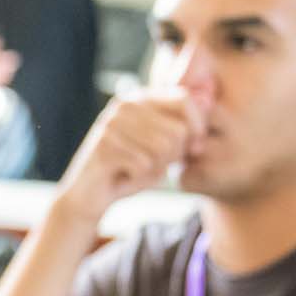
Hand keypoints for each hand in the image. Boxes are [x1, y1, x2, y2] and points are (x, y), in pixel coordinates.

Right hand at [55, 88, 203, 226]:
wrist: (88, 196)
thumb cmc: (130, 170)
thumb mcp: (163, 146)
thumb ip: (184, 125)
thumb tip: (208, 100)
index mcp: (139, 98)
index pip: (184, 99)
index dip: (197, 126)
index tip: (195, 148)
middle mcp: (124, 104)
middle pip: (177, 129)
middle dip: (174, 155)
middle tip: (155, 165)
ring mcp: (111, 124)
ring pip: (163, 148)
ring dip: (156, 168)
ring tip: (138, 170)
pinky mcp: (103, 146)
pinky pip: (144, 164)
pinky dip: (139, 178)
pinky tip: (123, 176)